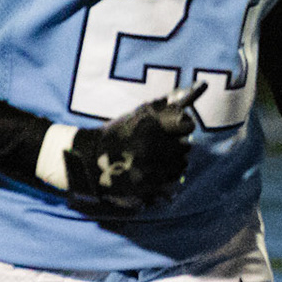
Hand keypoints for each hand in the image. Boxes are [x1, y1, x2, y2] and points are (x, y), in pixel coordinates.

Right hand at [62, 82, 204, 210]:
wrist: (89, 160)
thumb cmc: (116, 133)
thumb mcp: (137, 114)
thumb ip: (163, 107)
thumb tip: (192, 93)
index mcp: (149, 126)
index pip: (186, 125)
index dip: (184, 126)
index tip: (181, 128)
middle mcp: (151, 148)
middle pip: (185, 147)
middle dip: (178, 145)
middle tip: (166, 146)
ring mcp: (149, 169)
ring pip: (181, 166)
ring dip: (175, 162)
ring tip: (160, 160)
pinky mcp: (146, 187)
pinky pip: (172, 182)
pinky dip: (169, 178)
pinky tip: (157, 173)